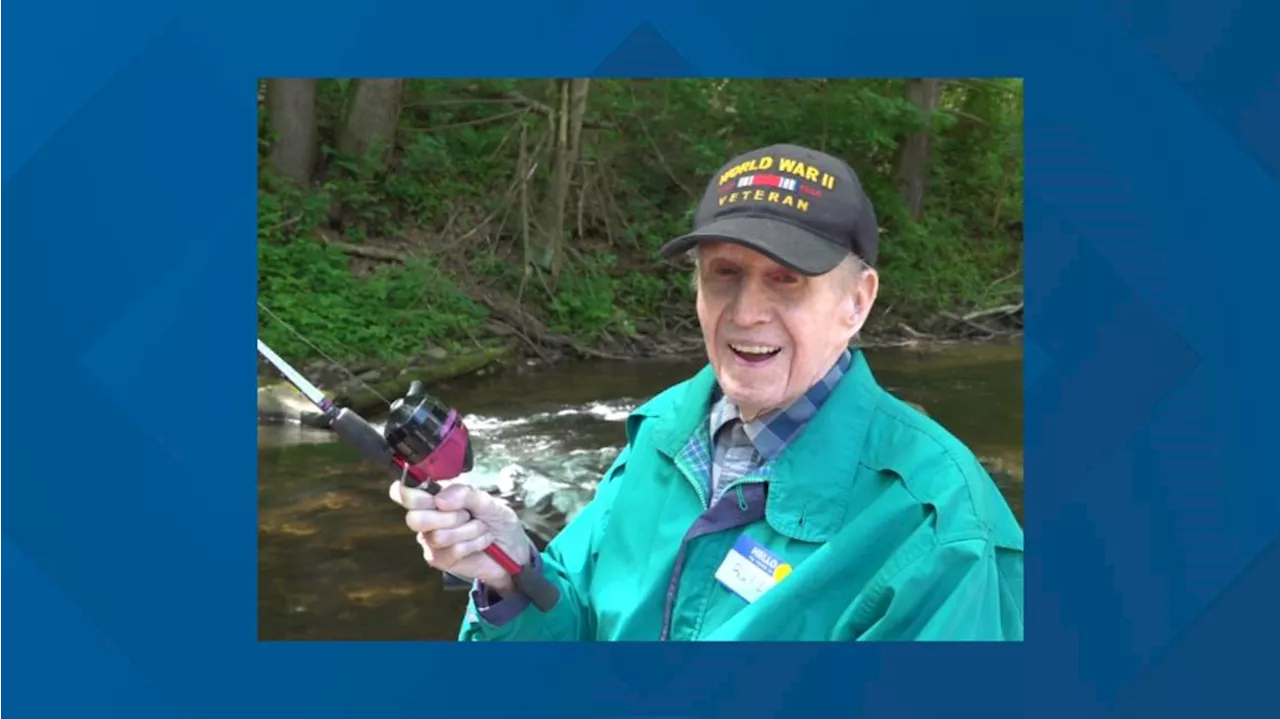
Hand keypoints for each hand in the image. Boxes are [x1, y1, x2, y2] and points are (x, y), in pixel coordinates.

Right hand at [389, 481, 531, 596]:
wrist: (514, 550)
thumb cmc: (498, 521)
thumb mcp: (488, 501)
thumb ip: (465, 494)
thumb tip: (439, 499)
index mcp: (434, 496)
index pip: (402, 492)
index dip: (410, 495)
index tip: (435, 499)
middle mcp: (426, 517)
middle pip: (415, 518)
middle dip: (449, 516)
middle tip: (467, 515)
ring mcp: (430, 540)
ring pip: (438, 535)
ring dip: (468, 531)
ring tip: (480, 528)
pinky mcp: (439, 559)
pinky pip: (451, 550)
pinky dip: (473, 544)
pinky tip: (480, 543)